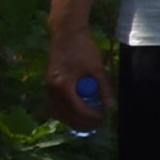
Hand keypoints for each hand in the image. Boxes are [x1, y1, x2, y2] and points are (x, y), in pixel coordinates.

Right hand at [45, 16, 107, 130]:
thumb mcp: (97, 68)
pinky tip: (77, 114)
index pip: (77, 109)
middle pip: (65, 115)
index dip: (90, 117)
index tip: (102, 119)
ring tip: (88, 123)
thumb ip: (104, 88)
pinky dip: (66, 113)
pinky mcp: (49, 86)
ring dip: (72, 120)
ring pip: (58, 113)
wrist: (66, 35)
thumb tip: (111, 107)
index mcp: (63, 85)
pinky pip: (55, 106)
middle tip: (97, 125)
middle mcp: (52, 89)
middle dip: (81, 123)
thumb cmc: (83, 49)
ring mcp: (48, 88)